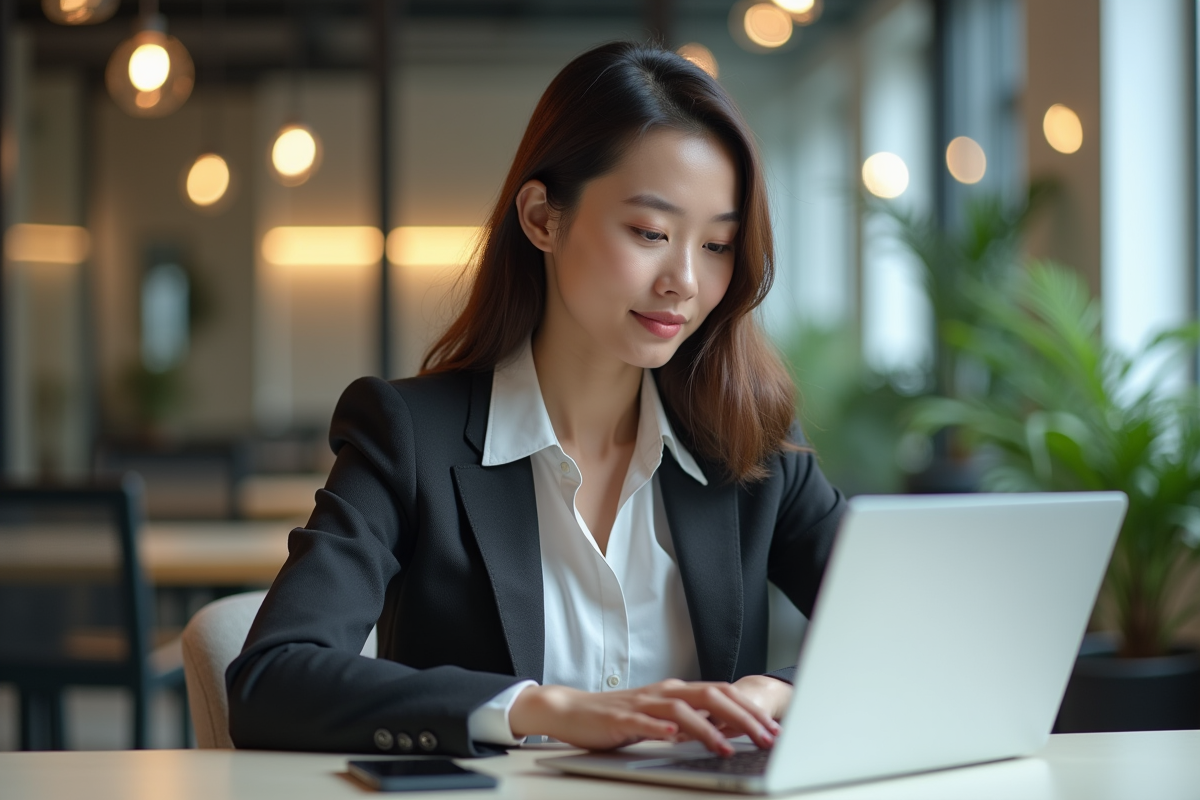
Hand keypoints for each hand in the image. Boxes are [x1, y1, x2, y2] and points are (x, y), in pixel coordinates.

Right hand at [508, 679, 780, 755]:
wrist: (574, 711)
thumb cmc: (618, 717)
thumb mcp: (661, 719)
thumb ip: (688, 723)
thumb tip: (722, 734)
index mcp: (677, 691)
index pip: (722, 694)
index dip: (750, 710)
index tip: (773, 729)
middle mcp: (665, 692)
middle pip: (711, 696)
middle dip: (742, 717)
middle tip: (766, 738)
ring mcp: (644, 704)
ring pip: (683, 709)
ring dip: (708, 729)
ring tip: (728, 747)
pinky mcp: (622, 718)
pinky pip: (645, 722)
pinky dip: (661, 728)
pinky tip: (674, 736)